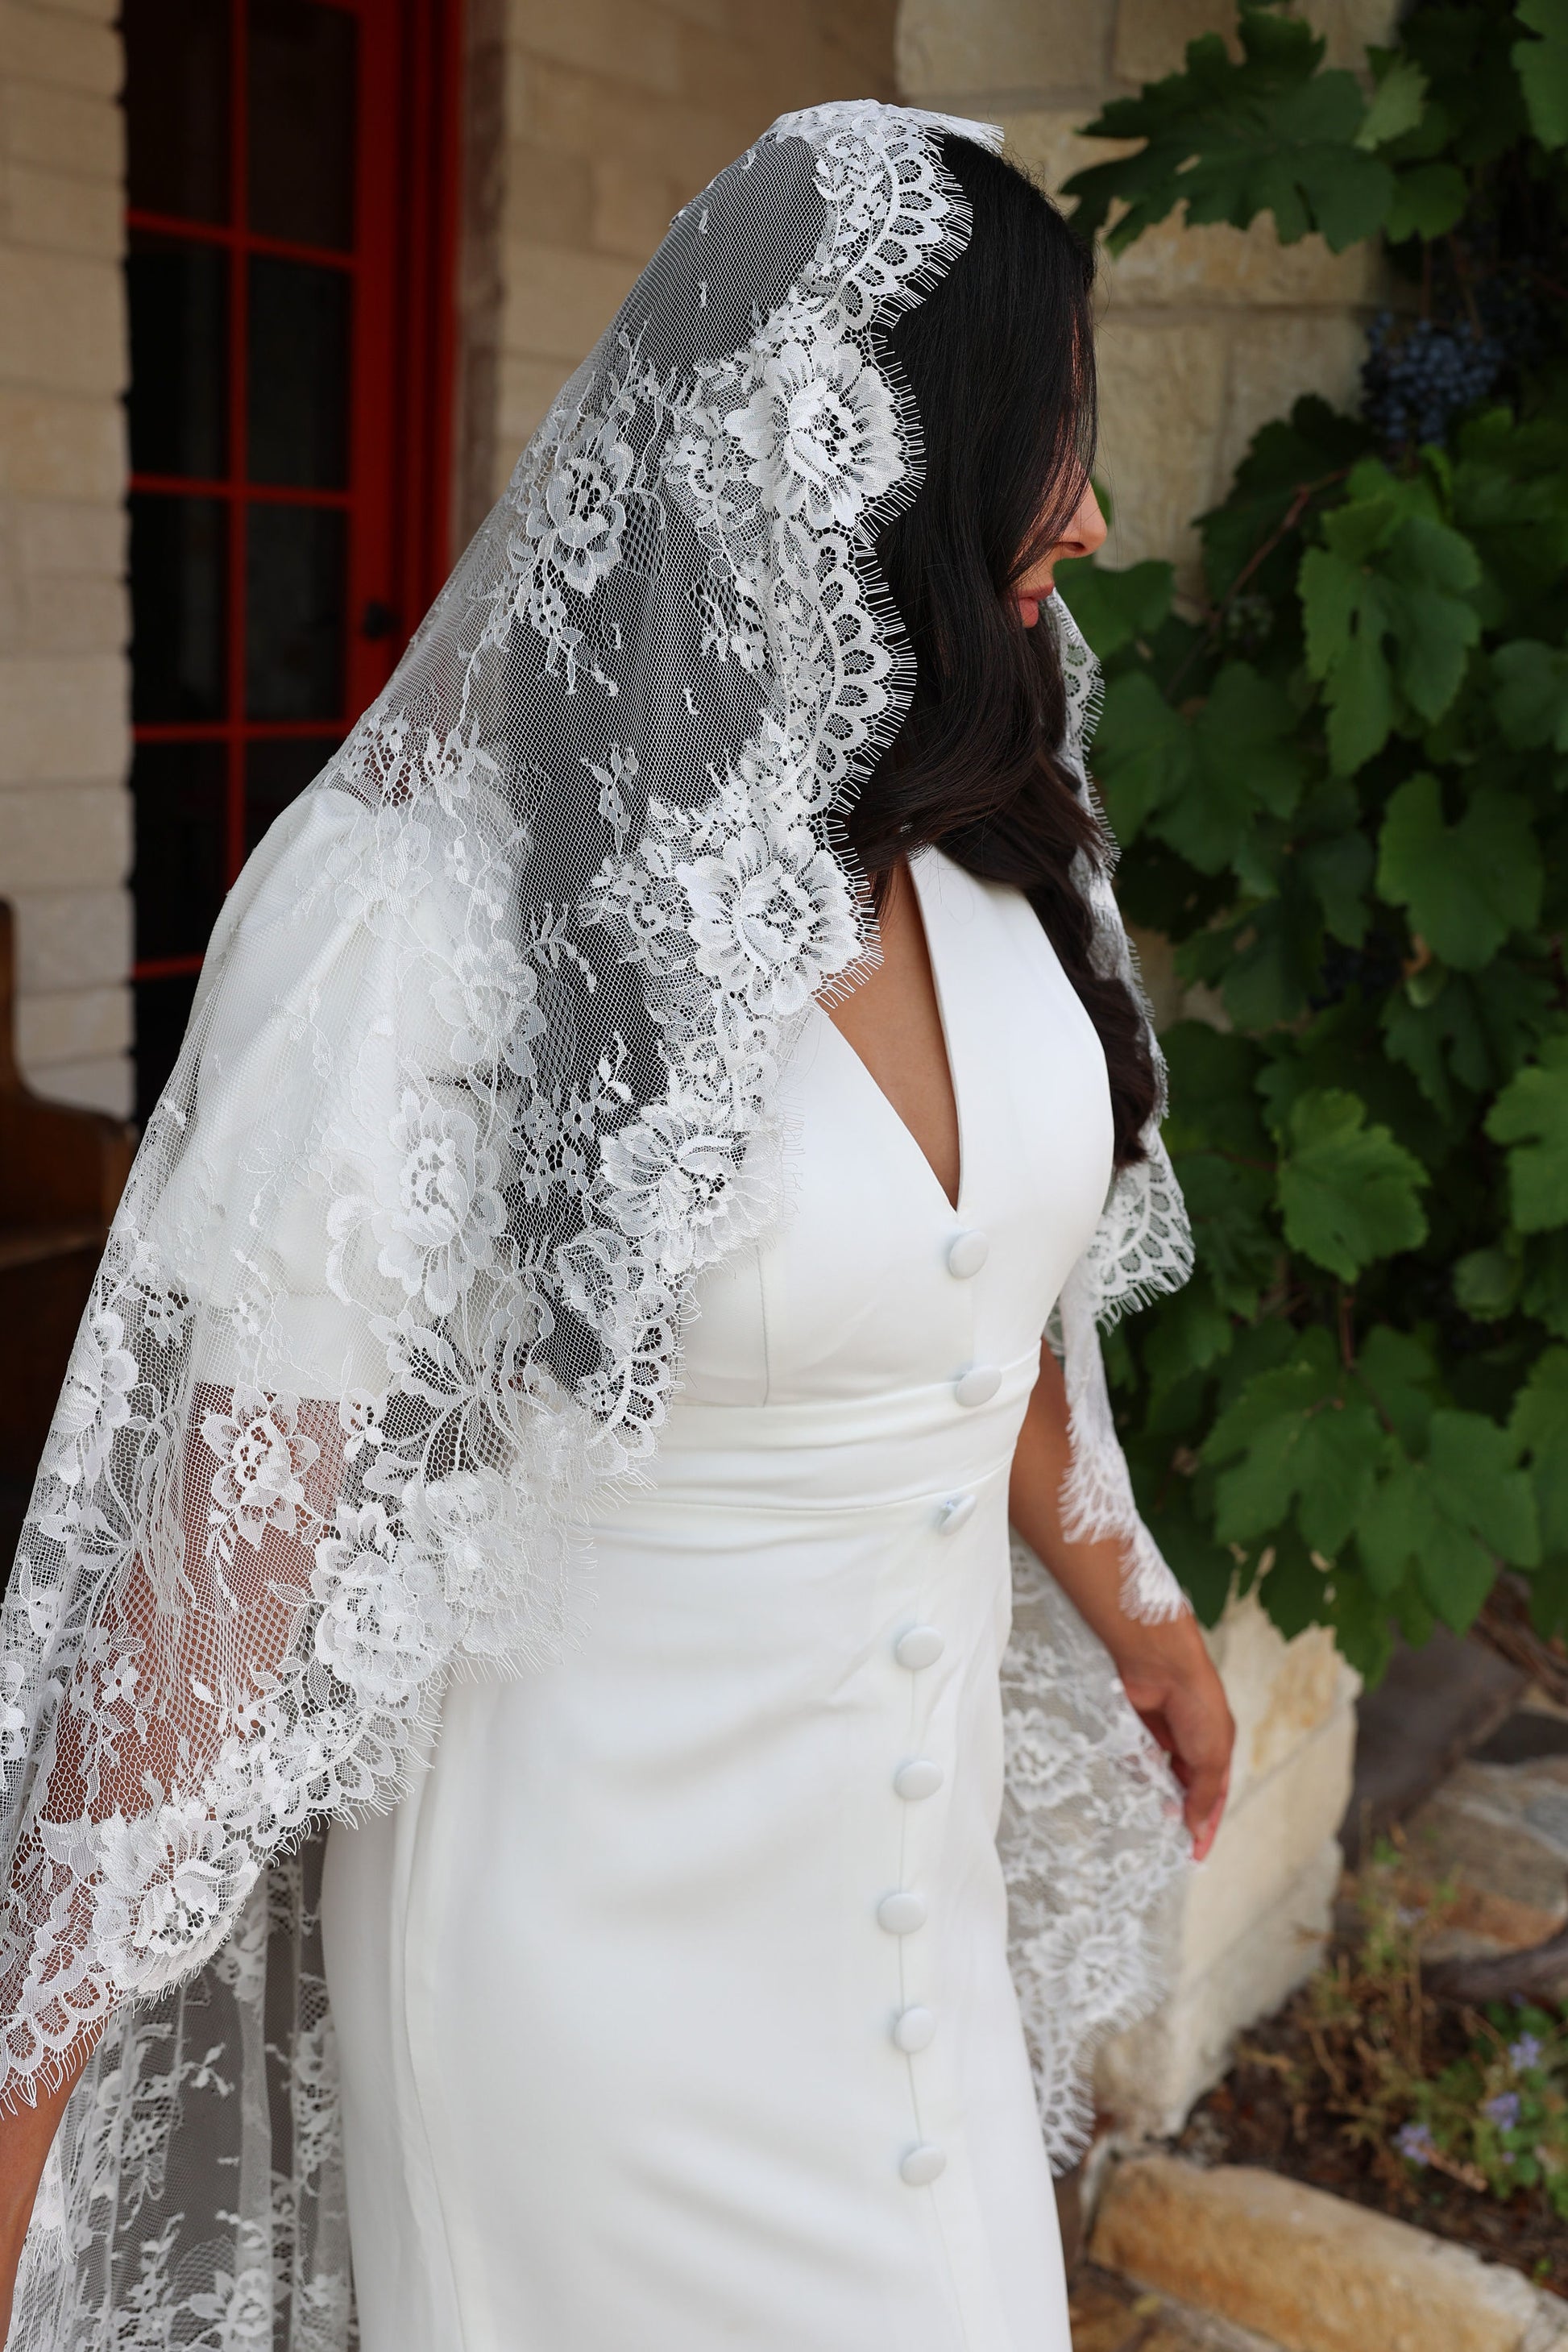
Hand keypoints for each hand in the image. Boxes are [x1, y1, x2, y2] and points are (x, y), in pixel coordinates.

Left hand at [1107, 1610, 1233, 1860]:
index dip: (1205, 1826)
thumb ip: (1203, 1794)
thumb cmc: (1197, 1706)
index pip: (1212, 1798)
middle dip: (1174, 1811)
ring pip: (1156, 1777)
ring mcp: (1162, 1736)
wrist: (1160, 1665)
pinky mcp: (1137, 1729)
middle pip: (1182, 1789)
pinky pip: (1134, 1760)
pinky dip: (1133, 1771)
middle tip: (1163, 1839)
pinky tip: (1130, 1782)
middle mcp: (1191, 1744)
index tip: (1195, 1856)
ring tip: (1145, 1813)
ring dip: (1152, 1793)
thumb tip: (1198, 1829)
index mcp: (1217, 1750)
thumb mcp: (1211, 1756)